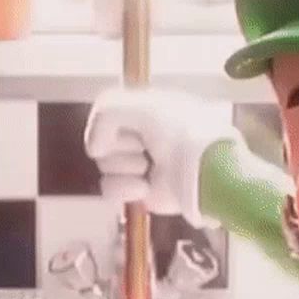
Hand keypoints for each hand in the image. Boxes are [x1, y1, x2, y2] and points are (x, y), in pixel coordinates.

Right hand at [85, 88, 238, 227]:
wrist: (203, 171)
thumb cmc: (178, 133)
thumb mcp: (141, 107)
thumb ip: (106, 113)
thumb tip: (95, 148)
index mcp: (151, 110)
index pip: (110, 109)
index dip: (111, 118)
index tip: (124, 121)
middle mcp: (146, 136)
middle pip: (104, 137)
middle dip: (120, 143)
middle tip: (144, 145)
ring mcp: (143, 165)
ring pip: (105, 164)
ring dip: (124, 165)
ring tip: (148, 166)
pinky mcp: (141, 191)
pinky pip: (110, 188)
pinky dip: (123, 188)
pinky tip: (144, 186)